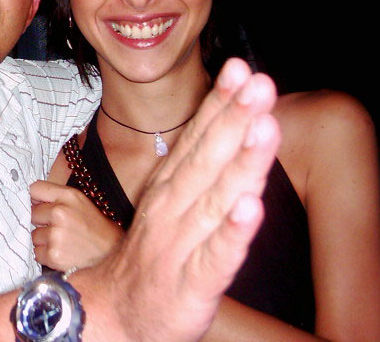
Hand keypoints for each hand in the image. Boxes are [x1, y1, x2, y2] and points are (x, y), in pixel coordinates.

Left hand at [30, 180, 123, 270]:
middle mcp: (60, 213)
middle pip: (31, 213)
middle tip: (57, 226)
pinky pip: (37, 252)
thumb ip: (56, 196)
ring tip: (62, 240)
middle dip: (41, 221)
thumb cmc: (94, 226)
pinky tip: (61, 251)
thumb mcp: (79, 201)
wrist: (110, 252)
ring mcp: (56, 235)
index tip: (36, 204)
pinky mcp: (53, 255)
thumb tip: (31, 198)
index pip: (34, 189)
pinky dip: (46, 254)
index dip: (34, 198)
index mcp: (68, 196)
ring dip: (44, 240)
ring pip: (34, 235)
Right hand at [74, 58, 280, 341]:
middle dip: (235, 118)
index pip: (197, 137)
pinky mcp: (193, 284)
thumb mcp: (170, 203)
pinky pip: (215, 257)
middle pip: (207, 158)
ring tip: (264, 128)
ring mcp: (181, 244)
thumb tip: (231, 118)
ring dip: (241, 162)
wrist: (114, 312)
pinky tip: (250, 208)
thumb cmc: (154, 253)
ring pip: (215, 199)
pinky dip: (232, 232)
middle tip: (260, 82)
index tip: (240, 68)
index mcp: (170, 186)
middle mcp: (173, 207)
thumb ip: (197, 165)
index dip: (219, 102)